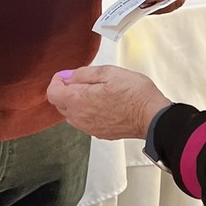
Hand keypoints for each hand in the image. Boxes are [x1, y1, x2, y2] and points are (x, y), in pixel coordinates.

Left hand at [47, 65, 170, 140]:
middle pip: (60, 104)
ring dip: (76, 102)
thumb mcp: (108, 72)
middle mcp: (80, 118)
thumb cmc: (134, 94)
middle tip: (81, 80)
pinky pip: (85, 121)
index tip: (66, 75)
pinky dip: (87, 112)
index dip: (57, 81)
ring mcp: (89, 128)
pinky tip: (102, 104)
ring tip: (94, 91)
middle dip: (66, 91)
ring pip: (72, 114)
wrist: (152, 116)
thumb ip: (83, 74)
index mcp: (78, 101)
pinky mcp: (99, 133)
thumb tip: (68, 77)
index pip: (52, 93)